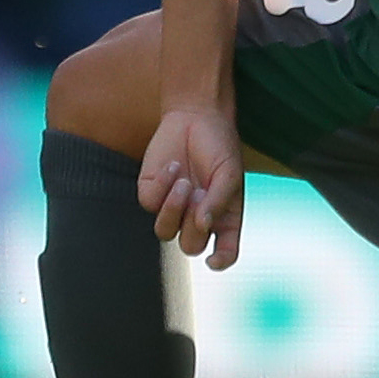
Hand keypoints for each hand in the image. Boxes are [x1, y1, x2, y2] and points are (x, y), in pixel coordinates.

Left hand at [137, 103, 244, 269]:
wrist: (195, 116)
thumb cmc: (219, 146)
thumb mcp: (228, 173)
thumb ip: (219, 201)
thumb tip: (203, 225)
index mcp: (224, 219)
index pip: (224, 253)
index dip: (220, 261)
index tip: (214, 260)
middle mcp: (198, 218)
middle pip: (190, 246)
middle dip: (193, 225)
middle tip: (201, 192)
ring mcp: (173, 207)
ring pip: (164, 232)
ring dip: (173, 210)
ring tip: (184, 182)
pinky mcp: (152, 192)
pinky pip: (150, 204)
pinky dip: (161, 187)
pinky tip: (172, 167)